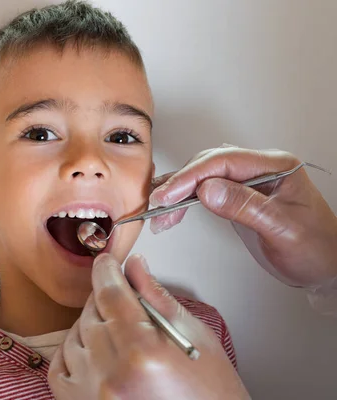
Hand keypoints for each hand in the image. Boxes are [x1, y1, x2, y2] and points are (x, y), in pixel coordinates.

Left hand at [48, 253, 249, 399]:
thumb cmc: (211, 394)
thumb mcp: (195, 338)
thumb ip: (157, 297)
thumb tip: (133, 266)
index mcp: (143, 351)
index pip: (110, 294)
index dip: (106, 271)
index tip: (106, 262)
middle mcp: (112, 374)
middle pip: (91, 313)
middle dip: (105, 301)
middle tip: (124, 303)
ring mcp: (92, 393)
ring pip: (73, 337)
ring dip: (90, 327)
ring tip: (116, 333)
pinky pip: (60, 369)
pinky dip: (72, 353)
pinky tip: (92, 350)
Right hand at [149, 147, 336, 287]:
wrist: (327, 268)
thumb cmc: (316, 249)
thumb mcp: (283, 229)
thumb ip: (245, 207)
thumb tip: (207, 190)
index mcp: (277, 167)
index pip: (225, 161)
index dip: (192, 176)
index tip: (169, 194)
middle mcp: (260, 169)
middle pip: (210, 164)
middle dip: (180, 183)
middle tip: (158, 203)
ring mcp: (248, 181)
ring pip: (204, 175)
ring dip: (178, 191)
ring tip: (159, 212)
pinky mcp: (238, 196)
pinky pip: (206, 189)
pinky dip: (186, 199)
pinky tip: (172, 210)